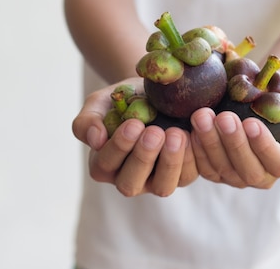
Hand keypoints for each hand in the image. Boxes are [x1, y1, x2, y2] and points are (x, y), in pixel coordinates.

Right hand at [72, 78, 198, 196]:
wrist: (150, 93)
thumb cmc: (120, 100)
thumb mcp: (98, 104)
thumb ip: (87, 121)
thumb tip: (95, 140)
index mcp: (102, 164)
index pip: (105, 165)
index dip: (118, 147)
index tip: (133, 124)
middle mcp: (128, 178)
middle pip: (131, 183)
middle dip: (143, 158)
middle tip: (154, 132)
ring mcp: (155, 180)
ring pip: (162, 187)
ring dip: (170, 162)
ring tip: (176, 134)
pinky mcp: (181, 175)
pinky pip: (188, 175)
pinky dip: (191, 157)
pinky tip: (192, 135)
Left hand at [190, 83, 279, 187]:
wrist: (258, 98)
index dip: (265, 146)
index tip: (251, 122)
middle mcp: (264, 176)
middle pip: (249, 170)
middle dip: (234, 143)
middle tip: (224, 117)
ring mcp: (237, 176)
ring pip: (222, 169)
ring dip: (210, 143)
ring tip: (202, 116)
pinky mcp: (215, 171)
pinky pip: (203, 166)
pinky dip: (196, 148)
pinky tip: (191, 128)